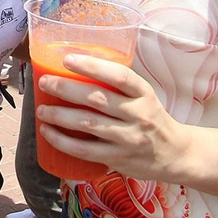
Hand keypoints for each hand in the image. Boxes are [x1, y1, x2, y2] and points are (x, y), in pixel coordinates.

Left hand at [34, 52, 191, 181]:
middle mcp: (138, 114)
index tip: (68, 59)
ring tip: (41, 109)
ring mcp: (128, 138)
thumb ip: (118, 87)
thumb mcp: (144, 97)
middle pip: (97, 98)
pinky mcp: (119, 159)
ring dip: (59, 115)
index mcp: (144, 94)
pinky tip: (48, 133)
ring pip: (88, 124)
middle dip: (65, 88)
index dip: (92, 66)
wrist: (175, 154)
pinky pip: (85, 150)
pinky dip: (63, 141)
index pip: (120, 75)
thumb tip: (76, 71)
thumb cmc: (152, 119)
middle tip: (44, 82)